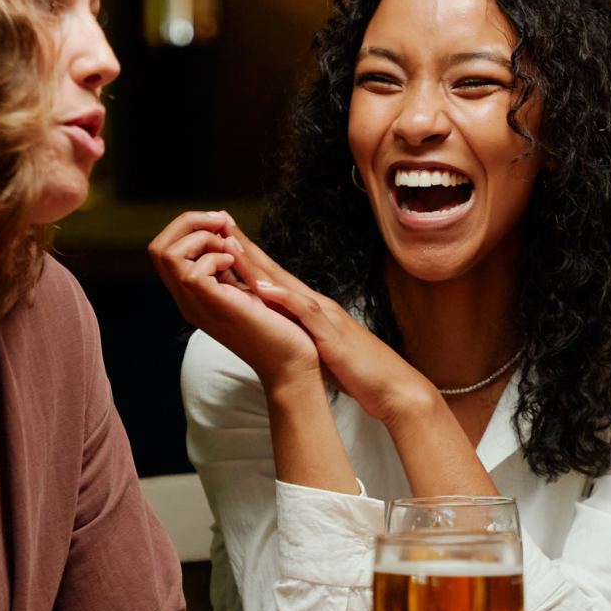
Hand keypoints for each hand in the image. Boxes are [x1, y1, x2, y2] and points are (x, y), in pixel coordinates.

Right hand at [148, 212, 319, 387]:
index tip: (221, 223)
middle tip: (222, 226)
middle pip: (158, 248)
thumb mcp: (250, 282)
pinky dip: (215, 257)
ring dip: (201, 238)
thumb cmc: (279, 326)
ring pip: (166, 253)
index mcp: (195, 292)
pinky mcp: (216, 306)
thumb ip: (234, 256)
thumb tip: (224, 221)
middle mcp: (189, 298)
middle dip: (189, 222)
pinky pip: (193, 272)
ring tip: (230, 251)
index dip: (188, 225)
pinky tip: (236, 266)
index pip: (165, 250)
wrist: (292, 361)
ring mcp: (198, 304)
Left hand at [216, 227, 438, 426]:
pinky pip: (306, 312)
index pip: (275, 279)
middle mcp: (318, 306)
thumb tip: (276, 331)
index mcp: (313, 310)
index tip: (221, 240)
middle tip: (218, 223)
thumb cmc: (358, 371)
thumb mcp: (321, 348)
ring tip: (229, 245)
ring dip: (258, 264)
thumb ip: (301, 334)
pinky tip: (263, 287)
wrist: (392, 387)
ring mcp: (326, 317)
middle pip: (276, 272)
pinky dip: (284, 298)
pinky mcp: (332, 336)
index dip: (249, 259)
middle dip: (246, 248)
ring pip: (287, 284)